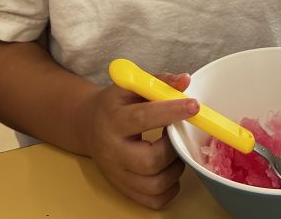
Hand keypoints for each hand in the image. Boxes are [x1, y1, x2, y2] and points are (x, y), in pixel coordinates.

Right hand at [81, 72, 197, 208]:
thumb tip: (185, 80)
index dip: (171, 112)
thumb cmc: (114, 104)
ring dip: (175, 168)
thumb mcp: (131, 86)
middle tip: (175, 135)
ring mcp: (117, 174)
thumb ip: (159, 82)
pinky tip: (168, 168)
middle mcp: (112, 151)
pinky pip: (154, 200)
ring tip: (173, 151)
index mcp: (113, 120)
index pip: (143, 118)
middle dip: (173, 147)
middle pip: (150, 160)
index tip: (194, 106)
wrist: (87, 125)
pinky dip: (170, 188)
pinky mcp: (124, 189)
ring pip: (155, 184)